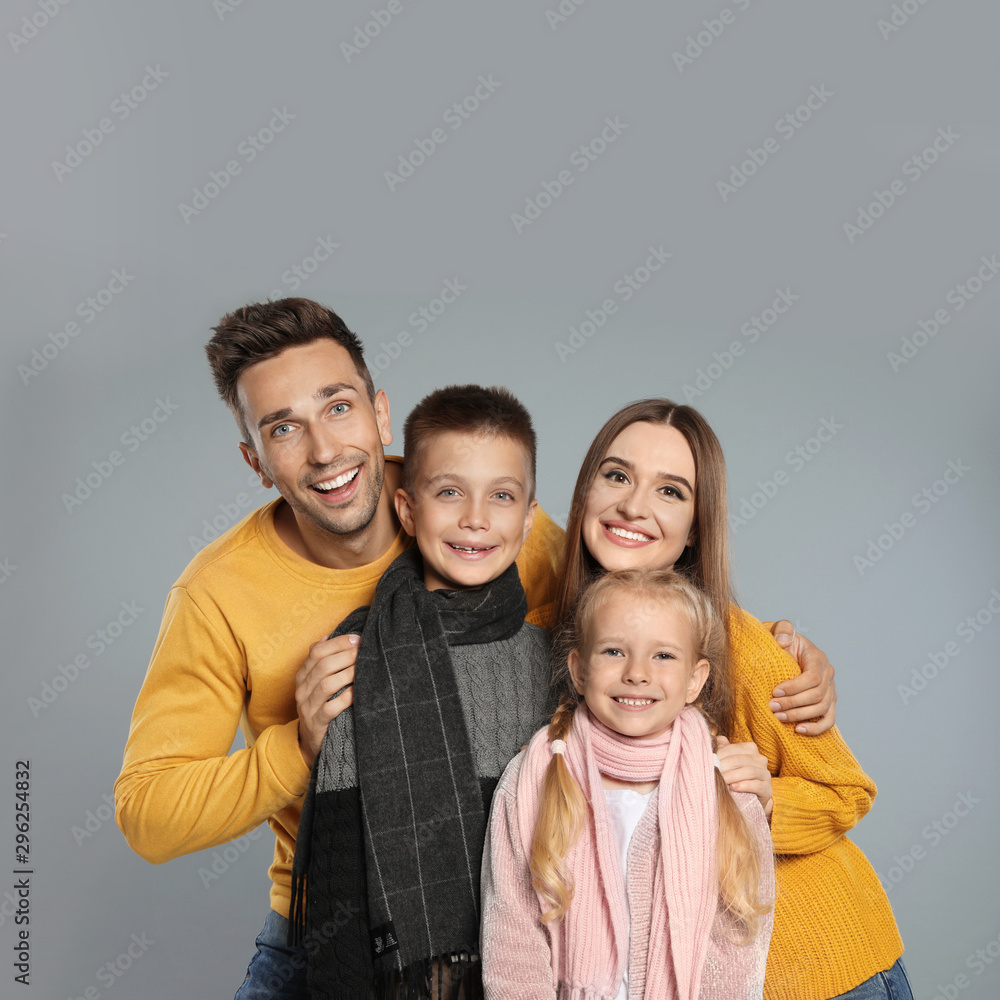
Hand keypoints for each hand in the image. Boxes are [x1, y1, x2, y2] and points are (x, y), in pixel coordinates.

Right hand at [294, 633, 359, 767]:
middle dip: (346, 656)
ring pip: (326, 685)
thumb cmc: (319, 705)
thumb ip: (319, 660)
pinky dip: (346, 697)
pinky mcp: (316, 724)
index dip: (338, 643)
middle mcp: (302, 690)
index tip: (357, 639)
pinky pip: (331, 708)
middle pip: (322, 666)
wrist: (311, 742)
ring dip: (347, 674)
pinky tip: (358, 691)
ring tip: (363, 668)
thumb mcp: (315, 683)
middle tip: (364, 651)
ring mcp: (307, 707)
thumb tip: (327, 636)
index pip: (316, 652)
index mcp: (302, 676)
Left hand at [716, 736, 772, 819]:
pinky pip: (757, 786)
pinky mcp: (768, 790)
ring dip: (732, 776)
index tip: (707, 762)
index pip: (731, 749)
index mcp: (750, 748)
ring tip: (721, 781)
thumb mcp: (727, 762)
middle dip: (723, 766)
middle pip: (739, 760)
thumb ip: (722, 749)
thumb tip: (715, 740)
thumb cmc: (734, 777)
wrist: (748, 798)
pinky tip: (733, 787)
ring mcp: (765, 774)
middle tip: (711, 772)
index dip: (718, 755)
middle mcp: (760, 759)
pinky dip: (744, 786)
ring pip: (749, 771)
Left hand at [769, 621, 836, 734]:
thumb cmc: (782, 642)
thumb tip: (784, 640)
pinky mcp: (828, 703)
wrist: (786, 653)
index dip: (795, 687)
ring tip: (779, 717)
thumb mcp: (780, 630)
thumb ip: (782, 629)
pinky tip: (798, 730)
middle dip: (793, 703)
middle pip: (816, 695)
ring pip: (821, 708)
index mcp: (818, 658)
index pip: (812, 677)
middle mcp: (828, 675)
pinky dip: (816, 728)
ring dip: (799, 715)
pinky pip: (828, 719)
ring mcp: (831, 690)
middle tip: (772, 707)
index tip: (775, 692)